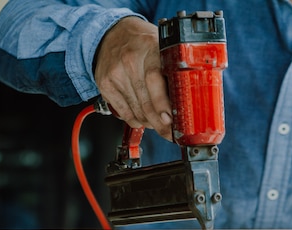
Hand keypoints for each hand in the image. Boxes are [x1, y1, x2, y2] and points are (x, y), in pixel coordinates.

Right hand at [94, 17, 172, 139]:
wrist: (111, 34)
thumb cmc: (140, 42)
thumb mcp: (161, 46)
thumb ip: (172, 69)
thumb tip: (187, 100)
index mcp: (149, 48)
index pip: (154, 80)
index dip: (162, 104)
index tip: (171, 120)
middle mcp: (129, 61)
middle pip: (145, 102)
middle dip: (160, 123)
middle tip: (170, 132)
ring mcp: (115, 74)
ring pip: (136, 111)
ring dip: (149, 122)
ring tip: (158, 124)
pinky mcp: (105, 86)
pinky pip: (124, 113)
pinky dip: (135, 120)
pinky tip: (142, 119)